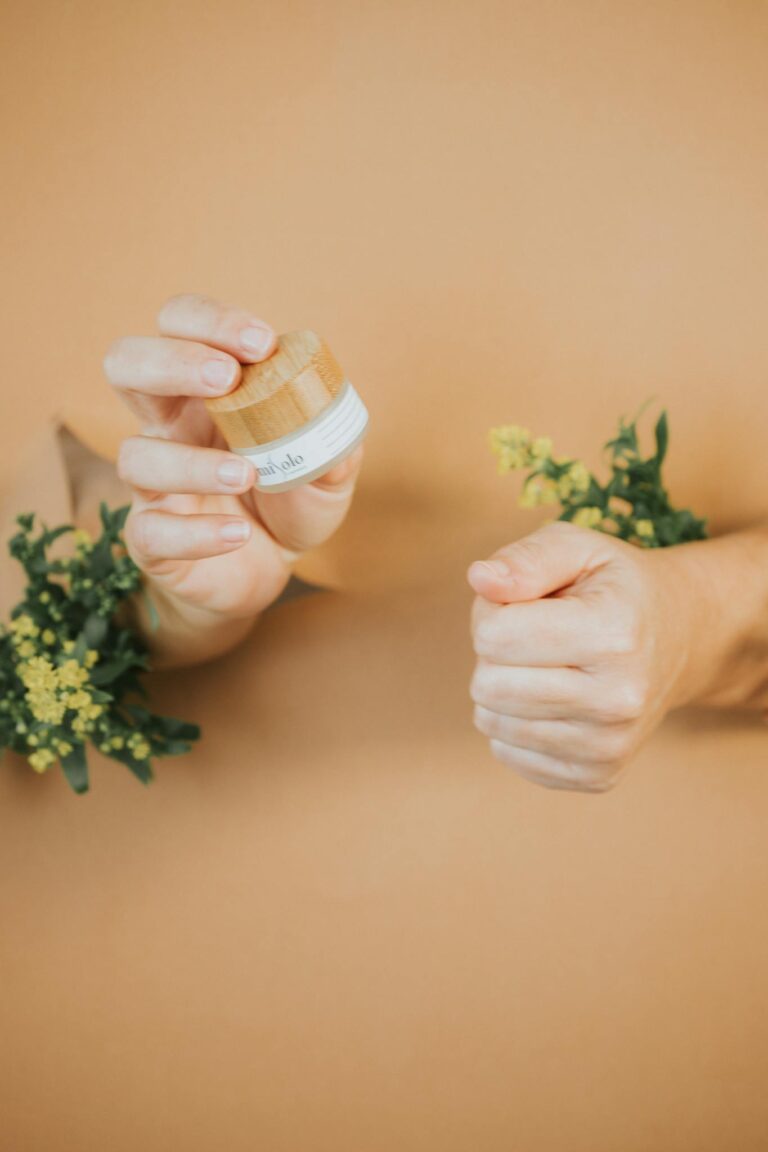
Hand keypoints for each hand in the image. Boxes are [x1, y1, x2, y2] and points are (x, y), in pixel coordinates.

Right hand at [105, 293, 362, 664]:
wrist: (268, 575)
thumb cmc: (288, 506)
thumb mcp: (326, 471)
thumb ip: (335, 443)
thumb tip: (334, 413)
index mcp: (204, 393)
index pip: (180, 326)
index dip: (210, 321)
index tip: (261, 343)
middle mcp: (168, 427)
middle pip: (126, 365)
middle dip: (170, 361)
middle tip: (224, 377)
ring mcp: (153, 484)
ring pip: (137, 456)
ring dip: (192, 461)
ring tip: (248, 474)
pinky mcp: (151, 540)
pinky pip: (151, 531)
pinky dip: (195, 532)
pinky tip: (237, 533)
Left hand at [467, 522, 701, 791]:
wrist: (679, 639)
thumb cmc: (613, 588)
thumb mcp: (577, 548)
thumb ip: (526, 558)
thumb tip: (480, 579)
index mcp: (614, 635)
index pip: (492, 636)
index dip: (492, 611)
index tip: (525, 604)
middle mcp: (619, 699)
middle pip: (488, 685)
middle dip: (494, 654)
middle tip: (533, 636)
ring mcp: (611, 745)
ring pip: (491, 723)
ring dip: (503, 689)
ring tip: (546, 665)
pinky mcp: (597, 775)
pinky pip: (506, 754)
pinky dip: (515, 724)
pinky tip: (553, 699)